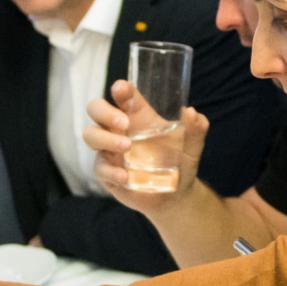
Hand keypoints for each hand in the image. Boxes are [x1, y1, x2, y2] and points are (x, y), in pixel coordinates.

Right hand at [83, 79, 208, 210]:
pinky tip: (125, 176)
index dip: (120, 89)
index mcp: (139, 116)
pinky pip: (99, 167)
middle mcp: (119, 130)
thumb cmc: (180, 163)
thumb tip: (193, 113)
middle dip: (104, 112)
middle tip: (124, 124)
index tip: (121, 89)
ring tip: (127, 147)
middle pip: (96, 109)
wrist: (176, 196)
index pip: (123, 95)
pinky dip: (110, 170)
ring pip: (90, 135)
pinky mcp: (106, 172)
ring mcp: (110, 150)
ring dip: (105, 139)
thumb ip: (196, 129)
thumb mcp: (192, 147)